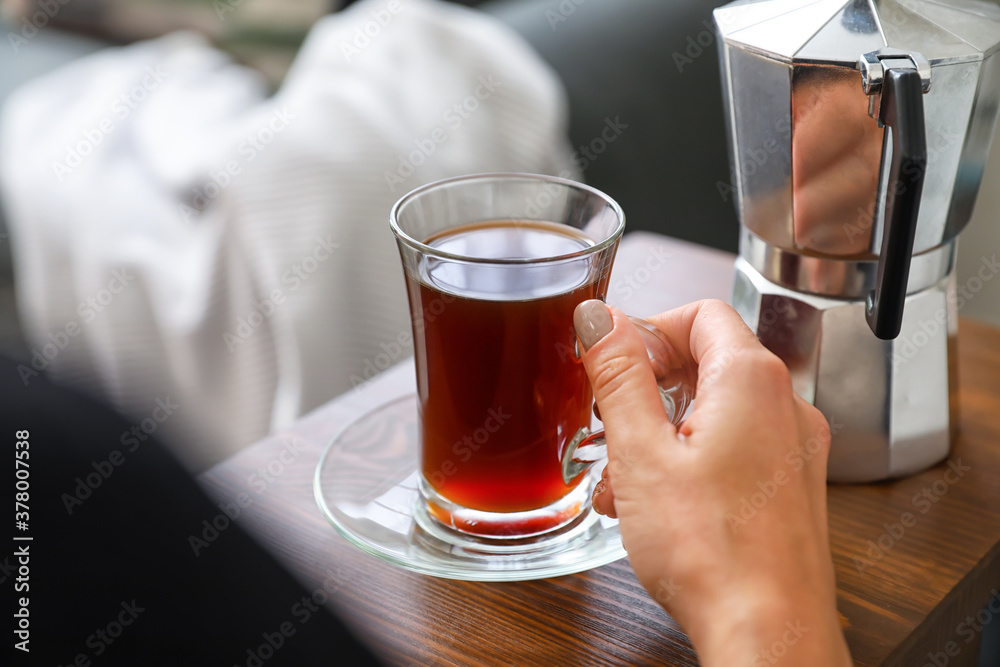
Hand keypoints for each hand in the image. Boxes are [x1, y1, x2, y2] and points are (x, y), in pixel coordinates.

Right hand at [573, 299, 850, 665]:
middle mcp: (786, 407)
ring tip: (625, 479)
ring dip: (662, 433)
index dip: (649, 330)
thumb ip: (618, 375)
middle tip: (610, 423)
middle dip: (648, 389)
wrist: (768, 632)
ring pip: (717, 412)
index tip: (614, 361)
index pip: (700, 313)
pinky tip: (656, 505)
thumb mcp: (642, 452)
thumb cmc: (714, 552)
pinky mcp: (790, 487)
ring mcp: (794, 450)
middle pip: (707, 362)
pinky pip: (735, 450)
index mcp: (752, 380)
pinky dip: (690, 461)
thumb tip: (600, 318)